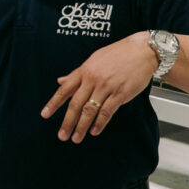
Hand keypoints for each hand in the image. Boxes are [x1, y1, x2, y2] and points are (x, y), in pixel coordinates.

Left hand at [41, 32, 157, 143]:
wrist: (143, 50)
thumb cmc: (119, 53)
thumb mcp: (94, 59)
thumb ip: (77, 73)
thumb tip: (61, 80)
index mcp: (85, 70)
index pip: (65, 89)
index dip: (54, 103)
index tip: (45, 114)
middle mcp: (93, 79)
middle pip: (76, 104)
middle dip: (67, 122)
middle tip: (62, 135)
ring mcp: (107, 86)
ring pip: (90, 110)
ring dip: (82, 126)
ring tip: (76, 138)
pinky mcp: (120, 93)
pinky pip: (107, 111)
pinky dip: (100, 123)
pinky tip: (94, 131)